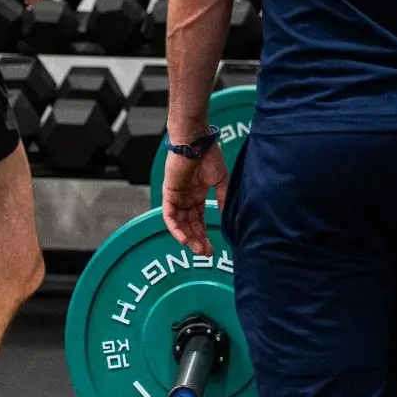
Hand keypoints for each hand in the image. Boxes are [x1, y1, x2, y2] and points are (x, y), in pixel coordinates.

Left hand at [162, 142, 228, 257]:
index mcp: (198, 194)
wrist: (196, 142)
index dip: (204, 234)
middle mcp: (186, 197)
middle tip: (207, 254)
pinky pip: (170, 216)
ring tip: (198, 250)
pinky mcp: (169, 194)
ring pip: (181, 223)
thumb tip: (228, 217)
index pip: (199, 219)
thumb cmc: (209, 156)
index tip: (213, 248)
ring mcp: (177, 196)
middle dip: (198, 240)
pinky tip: (184, 240)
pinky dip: (176, 229)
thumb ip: (223, 198)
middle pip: (190, 224)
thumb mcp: (221, 181)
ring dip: (189, 238)